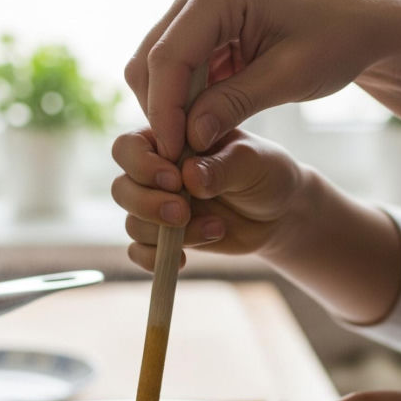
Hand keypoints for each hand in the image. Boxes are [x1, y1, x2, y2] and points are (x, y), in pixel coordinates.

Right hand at [111, 127, 304, 269]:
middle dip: (149, 204)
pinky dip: (154, 258)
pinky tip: (185, 260)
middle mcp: (156, 172)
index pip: (129, 147)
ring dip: (166, 234)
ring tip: (216, 229)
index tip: (176, 179)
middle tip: (183, 212)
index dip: (143, 165)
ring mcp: (158, 206)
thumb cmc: (265, 173)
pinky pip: (140, 251)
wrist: (278, 212)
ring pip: (132, 222)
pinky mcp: (165, 237)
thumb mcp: (252, 161)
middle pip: (122, 188)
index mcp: (169, 140)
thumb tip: (190, 177)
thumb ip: (221, 165)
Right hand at [125, 0, 389, 160]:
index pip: (169, 57)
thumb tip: (190, 138)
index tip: (174, 155)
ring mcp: (193, 8)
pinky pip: (175, 71)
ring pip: (155, 68)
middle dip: (162, 113)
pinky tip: (200, 132)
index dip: (165, 111)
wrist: (355, 24)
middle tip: (180, 161)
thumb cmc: (334, 43)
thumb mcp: (290, 77)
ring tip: (192, 151)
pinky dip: (182, 103)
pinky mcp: (199, 29)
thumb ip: (235, 104)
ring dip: (168, 110)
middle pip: (151, 61)